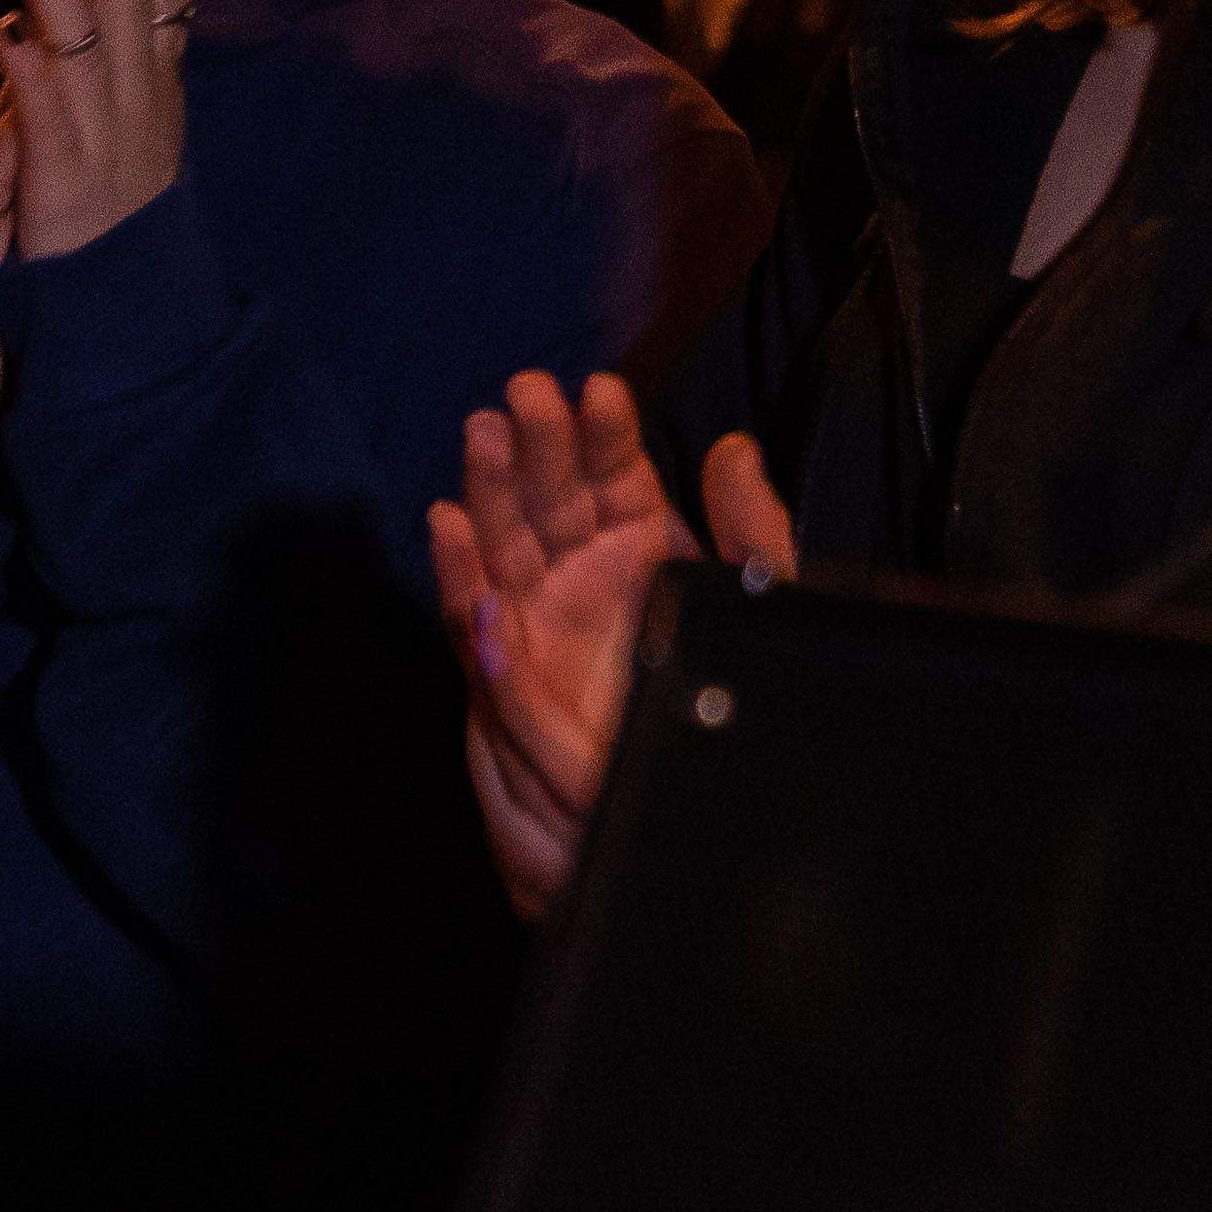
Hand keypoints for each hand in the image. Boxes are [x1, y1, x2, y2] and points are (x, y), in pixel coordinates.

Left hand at [0, 0, 200, 260]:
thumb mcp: (148, 99)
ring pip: (82, 51)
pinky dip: (29, 75)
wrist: (113, 305)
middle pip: (126, 3)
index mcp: (160, 80)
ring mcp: (102, 144)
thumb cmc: (117, 186)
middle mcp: (140, 103)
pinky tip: (6, 30)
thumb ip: (159, 21)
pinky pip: (45, 123)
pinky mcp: (60, 187)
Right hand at [430, 372, 792, 920]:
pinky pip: (476, 625)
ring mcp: (537, 619)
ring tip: (486, 434)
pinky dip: (461, 579)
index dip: (605, 432)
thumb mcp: (761, 610)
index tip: (600, 390)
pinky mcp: (507, 679)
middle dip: (537, 444)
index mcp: (639, 547)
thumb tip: (734, 446)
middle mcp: (579, 574)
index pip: (616, 474)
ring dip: (490, 490)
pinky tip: (450, 528)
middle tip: (528, 390)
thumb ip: (754, 534)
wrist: (689, 821)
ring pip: (504, 541)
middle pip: (549, 496)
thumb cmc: (724, 706)